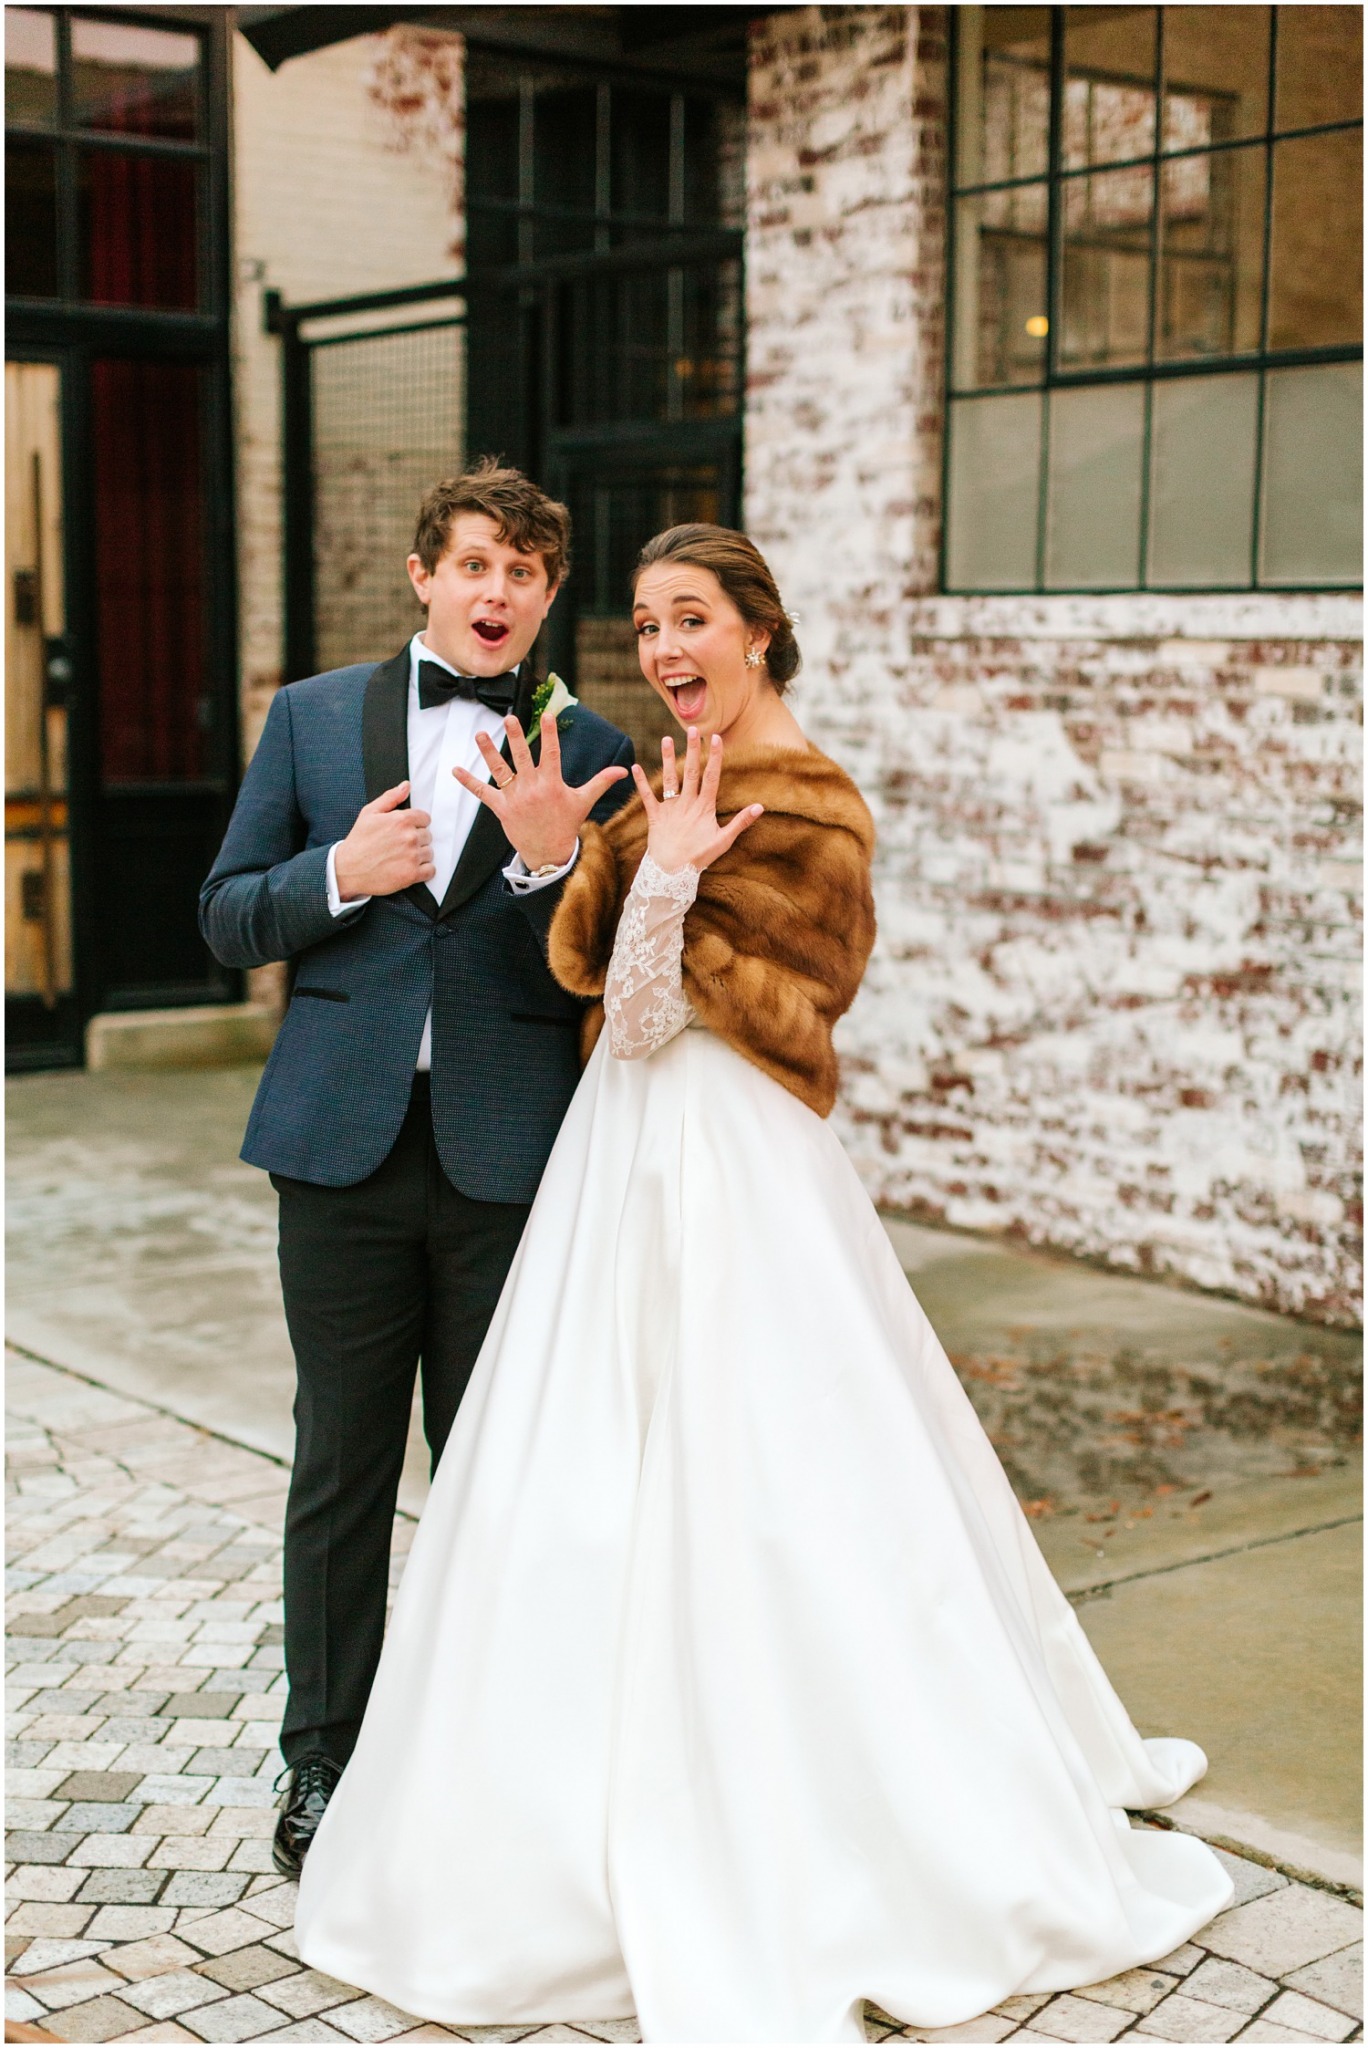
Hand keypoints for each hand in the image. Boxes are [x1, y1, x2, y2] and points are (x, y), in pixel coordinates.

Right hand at [334, 781, 433, 897]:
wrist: (348, 869)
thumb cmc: (358, 842)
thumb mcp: (369, 813)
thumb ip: (390, 797)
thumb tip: (406, 786)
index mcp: (401, 820)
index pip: (425, 818)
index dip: (416, 824)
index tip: (405, 831)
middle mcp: (409, 837)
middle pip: (428, 835)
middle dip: (416, 839)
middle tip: (400, 845)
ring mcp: (412, 856)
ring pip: (429, 852)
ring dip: (419, 855)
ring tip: (402, 857)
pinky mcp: (412, 874)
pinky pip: (430, 870)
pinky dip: (423, 871)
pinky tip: (409, 868)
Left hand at [452, 713, 628, 870]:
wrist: (549, 853)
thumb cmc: (567, 824)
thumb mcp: (584, 801)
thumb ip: (601, 782)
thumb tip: (624, 770)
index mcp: (553, 784)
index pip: (551, 754)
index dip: (550, 734)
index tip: (547, 715)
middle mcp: (533, 789)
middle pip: (522, 758)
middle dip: (516, 737)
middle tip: (509, 717)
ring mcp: (515, 799)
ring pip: (500, 771)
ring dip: (489, 752)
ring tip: (480, 734)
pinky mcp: (501, 809)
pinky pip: (483, 793)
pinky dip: (469, 782)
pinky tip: (455, 769)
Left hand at [633, 729, 762, 874]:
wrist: (673, 873)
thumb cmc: (700, 857)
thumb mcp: (724, 840)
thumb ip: (741, 822)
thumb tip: (760, 807)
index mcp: (704, 808)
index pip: (712, 777)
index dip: (714, 757)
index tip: (716, 738)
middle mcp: (687, 804)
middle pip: (690, 772)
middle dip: (692, 750)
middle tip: (693, 729)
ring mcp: (670, 809)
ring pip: (669, 779)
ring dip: (667, 759)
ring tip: (666, 739)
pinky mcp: (654, 816)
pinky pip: (647, 797)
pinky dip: (641, 783)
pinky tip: (635, 767)